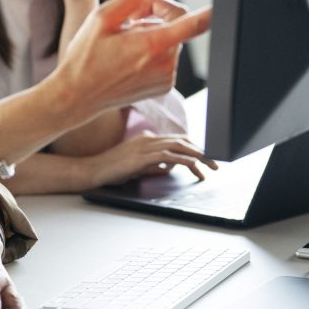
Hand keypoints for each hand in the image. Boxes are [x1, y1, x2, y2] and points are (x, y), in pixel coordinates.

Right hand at [51, 0, 211, 117]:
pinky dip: (153, 52)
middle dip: (156, 15)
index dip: (211, 13)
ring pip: (171, 40)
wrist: (78, 95)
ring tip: (125, 42)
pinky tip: (130, 58)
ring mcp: (167, 78)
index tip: (226, 9)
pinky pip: (167, 57)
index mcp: (152, 44)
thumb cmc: (87, 56)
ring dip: (153, 34)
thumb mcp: (102, 18)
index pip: (193, 24)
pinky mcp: (164, 87)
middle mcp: (165, 63)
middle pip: (177, 24)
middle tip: (129, 19)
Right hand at [82, 133, 218, 187]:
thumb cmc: (112, 169)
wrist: (93, 170)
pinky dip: (184, 159)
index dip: (193, 147)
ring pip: (179, 146)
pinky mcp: (143, 156)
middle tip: (214, 164)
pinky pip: (169, 156)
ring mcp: (145, 146)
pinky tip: (194, 165)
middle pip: (182, 141)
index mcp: (147, 138)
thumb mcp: (137, 166)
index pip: (176, 139)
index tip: (205, 158)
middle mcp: (148, 138)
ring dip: (198, 156)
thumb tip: (168, 168)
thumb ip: (152, 164)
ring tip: (210, 167)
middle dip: (202, 152)